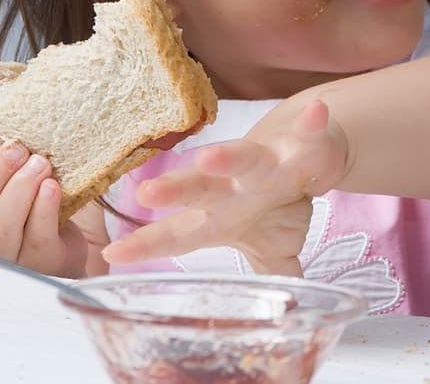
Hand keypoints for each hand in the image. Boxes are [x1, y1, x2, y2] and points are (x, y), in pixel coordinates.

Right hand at [0, 132, 86, 276]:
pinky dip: (43, 209)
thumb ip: (1, 162)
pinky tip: (52, 187)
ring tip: (39, 163)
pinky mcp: (41, 264)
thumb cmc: (39, 206)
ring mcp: (7, 258)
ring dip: (19, 189)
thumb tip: (5, 121)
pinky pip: (36, 238)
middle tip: (16, 149)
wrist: (78, 241)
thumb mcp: (12, 181)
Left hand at [101, 99, 342, 274]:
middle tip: (145, 193)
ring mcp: (269, 162)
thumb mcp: (272, 247)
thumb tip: (275, 316)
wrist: (310, 153)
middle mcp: (237, 186)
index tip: (113, 254)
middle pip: (201, 188)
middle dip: (176, 191)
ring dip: (228, 158)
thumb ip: (269, 275)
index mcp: (223, 215)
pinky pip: (309, 133)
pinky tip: (315, 112)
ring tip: (209, 157)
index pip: (180, 233)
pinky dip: (312, 123)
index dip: (148, 244)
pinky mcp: (304, 143)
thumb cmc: (278, 203)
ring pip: (245, 157)